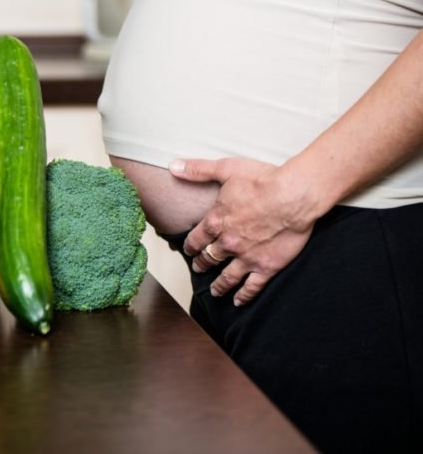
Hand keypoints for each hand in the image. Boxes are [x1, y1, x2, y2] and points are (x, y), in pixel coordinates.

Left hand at [168, 157, 316, 305]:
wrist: (294, 196)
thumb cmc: (262, 180)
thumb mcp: (226, 169)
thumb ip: (198, 170)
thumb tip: (173, 166)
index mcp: (216, 221)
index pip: (196, 239)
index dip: (190, 246)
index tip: (187, 251)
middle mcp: (227, 242)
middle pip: (209, 258)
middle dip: (202, 264)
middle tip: (199, 268)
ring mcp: (246, 257)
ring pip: (226, 276)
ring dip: (218, 285)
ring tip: (214, 291)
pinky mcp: (266, 266)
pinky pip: (252, 287)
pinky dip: (243, 295)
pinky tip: (238, 301)